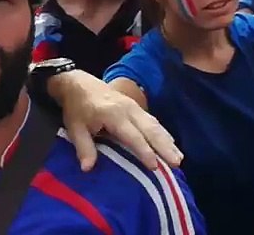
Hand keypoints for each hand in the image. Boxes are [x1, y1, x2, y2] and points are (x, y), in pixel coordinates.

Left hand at [47, 69, 182, 170]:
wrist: (77, 83)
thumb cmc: (76, 108)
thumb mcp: (74, 127)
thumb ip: (83, 147)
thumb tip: (88, 169)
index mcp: (114, 114)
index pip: (133, 136)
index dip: (145, 151)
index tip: (155, 166)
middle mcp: (129, 109)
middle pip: (151, 129)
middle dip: (165, 147)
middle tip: (177, 163)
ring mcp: (134, 107)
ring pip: (155, 124)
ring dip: (167, 141)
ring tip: (179, 157)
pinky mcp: (135, 107)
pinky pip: (152, 120)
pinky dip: (163, 133)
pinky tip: (170, 143)